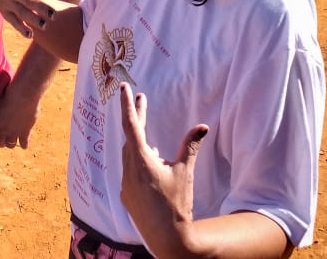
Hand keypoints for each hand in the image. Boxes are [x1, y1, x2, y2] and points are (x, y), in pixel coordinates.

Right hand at [0, 0, 72, 36]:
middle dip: (40, 8)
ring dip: (32, 20)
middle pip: (27, 0)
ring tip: (45, 26)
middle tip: (54, 16)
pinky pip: (13, 22)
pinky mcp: (6, 13)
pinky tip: (31, 35)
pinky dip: (21, 29)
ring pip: (21, 12)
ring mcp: (8, 3)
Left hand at [0, 77, 42, 149]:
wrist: (22, 95)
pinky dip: (24, 144)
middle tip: (5, 138)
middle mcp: (2, 131)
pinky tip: (24, 142)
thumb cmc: (9, 93)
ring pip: (11, 145)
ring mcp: (13, 133)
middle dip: (2, 141)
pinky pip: (24, 144)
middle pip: (0, 143)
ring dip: (12, 143)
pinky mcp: (25, 133)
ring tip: (14, 140)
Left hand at [119, 83, 207, 247]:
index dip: (128, 104)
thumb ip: (191, 146)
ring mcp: (126, 184)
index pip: (131, 124)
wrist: (168, 239)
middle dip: (137, 116)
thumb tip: (202, 126)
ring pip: (129, 154)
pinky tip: (150, 159)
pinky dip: (138, 160)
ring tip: (145, 125)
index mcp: (141, 160)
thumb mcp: (185, 172)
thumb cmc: (177, 204)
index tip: (123, 88)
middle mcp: (129, 170)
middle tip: (141, 98)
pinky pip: (131, 170)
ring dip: (138, 140)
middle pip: (130, 136)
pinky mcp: (127, 196)